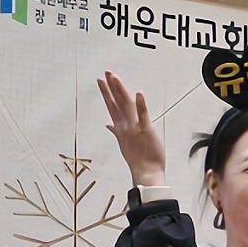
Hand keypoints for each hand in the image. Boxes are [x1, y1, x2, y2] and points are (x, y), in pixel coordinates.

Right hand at [96, 69, 170, 188]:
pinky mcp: (146, 130)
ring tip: (115, 78)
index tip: (101, 81)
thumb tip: (108, 125)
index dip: (106, 93)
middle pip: (116, 103)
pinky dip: (140, 105)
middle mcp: (125, 126)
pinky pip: (143, 116)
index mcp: (120, 128)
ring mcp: (134, 128)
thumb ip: (115, 131)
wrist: (146, 173)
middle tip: (106, 74)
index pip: (111, 106)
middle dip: (111, 87)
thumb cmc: (137, 159)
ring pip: (126, 106)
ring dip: (120, 91)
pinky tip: (138, 94)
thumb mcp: (124, 143)